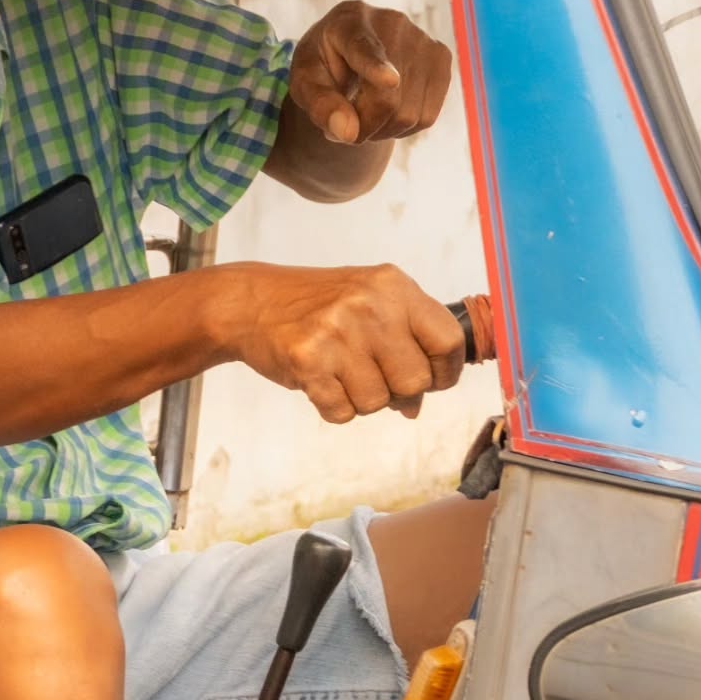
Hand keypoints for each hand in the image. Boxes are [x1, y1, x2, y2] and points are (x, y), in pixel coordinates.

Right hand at [226, 262, 465, 422]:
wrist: (252, 302)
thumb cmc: (318, 306)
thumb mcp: (370, 302)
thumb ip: (405, 343)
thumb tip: (417, 404)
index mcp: (394, 287)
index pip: (448, 340)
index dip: (446, 371)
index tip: (432, 379)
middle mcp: (369, 306)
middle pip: (416, 381)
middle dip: (400, 392)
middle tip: (376, 378)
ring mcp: (338, 333)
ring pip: (378, 403)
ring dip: (362, 400)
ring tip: (342, 374)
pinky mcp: (308, 361)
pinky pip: (342, 412)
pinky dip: (334, 407)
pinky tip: (321, 381)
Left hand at [290, 1, 452, 145]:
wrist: (349, 53)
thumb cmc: (322, 67)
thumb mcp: (305, 84)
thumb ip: (319, 106)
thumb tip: (349, 133)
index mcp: (348, 21)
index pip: (363, 47)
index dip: (376, 66)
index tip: (390, 81)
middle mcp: (392, 22)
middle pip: (387, 98)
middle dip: (363, 126)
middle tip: (346, 122)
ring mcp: (422, 38)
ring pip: (410, 113)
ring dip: (383, 130)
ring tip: (365, 113)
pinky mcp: (441, 58)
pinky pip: (427, 116)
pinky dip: (405, 128)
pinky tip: (389, 112)